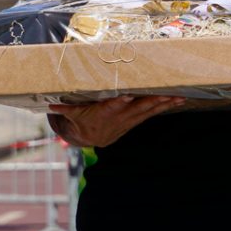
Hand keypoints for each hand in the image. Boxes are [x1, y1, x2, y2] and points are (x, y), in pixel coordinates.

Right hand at [47, 95, 183, 148]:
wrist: (92, 138)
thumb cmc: (83, 120)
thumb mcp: (73, 114)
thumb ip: (65, 108)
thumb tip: (50, 103)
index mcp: (104, 113)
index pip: (112, 107)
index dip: (119, 103)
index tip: (126, 97)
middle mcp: (120, 116)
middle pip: (137, 108)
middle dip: (152, 100)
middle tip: (165, 93)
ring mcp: (131, 118)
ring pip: (150, 110)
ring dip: (165, 103)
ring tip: (179, 96)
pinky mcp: (138, 119)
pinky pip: (154, 112)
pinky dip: (167, 106)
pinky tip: (180, 100)